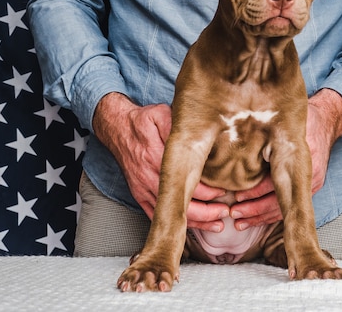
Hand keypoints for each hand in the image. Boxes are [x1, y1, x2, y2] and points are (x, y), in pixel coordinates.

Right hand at [92, 92, 228, 231]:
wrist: (117, 128)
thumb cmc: (142, 122)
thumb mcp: (161, 114)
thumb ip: (177, 126)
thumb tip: (197, 135)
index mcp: (156, 157)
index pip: (186, 181)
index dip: (207, 191)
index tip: (223, 191)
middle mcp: (149, 177)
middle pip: (180, 203)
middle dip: (206, 213)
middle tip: (224, 212)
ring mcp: (143, 188)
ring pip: (170, 213)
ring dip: (194, 222)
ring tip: (216, 224)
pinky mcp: (140, 194)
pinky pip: (157, 214)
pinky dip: (175, 222)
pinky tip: (192, 226)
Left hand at [231, 89, 341, 230]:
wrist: (327, 121)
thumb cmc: (305, 119)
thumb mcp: (286, 121)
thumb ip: (268, 133)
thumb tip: (240, 142)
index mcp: (301, 159)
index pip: (274, 181)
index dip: (253, 191)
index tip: (235, 197)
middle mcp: (307, 175)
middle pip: (278, 200)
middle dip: (253, 209)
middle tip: (233, 213)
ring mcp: (310, 183)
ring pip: (284, 207)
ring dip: (260, 217)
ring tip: (240, 221)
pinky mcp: (311, 187)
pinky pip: (290, 205)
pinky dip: (272, 214)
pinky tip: (257, 219)